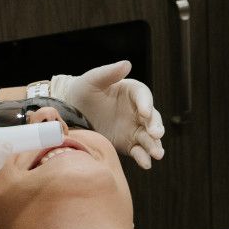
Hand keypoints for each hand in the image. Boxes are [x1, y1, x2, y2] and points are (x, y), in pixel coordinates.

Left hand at [45, 60, 166, 168]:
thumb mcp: (92, 80)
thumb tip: (127, 63)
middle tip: (156, 134)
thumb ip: (109, 73)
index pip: (144, 96)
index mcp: (132, 92)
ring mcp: (134, 128)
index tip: (145, 113)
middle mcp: (137, 111)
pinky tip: (146, 164)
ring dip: (155, 145)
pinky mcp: (128, 144)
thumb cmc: (83, 91)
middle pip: (152, 118)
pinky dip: (144, 158)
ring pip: (149, 137)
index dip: (146, 104)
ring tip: (157, 154)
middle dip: (156, 126)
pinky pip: (138, 151)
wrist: (71, 113)